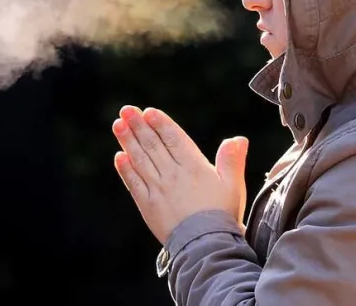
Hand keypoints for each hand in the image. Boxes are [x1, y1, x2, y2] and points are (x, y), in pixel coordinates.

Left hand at [112, 105, 248, 244]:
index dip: (161, 124)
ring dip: (128, 142)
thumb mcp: (232, 185)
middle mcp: (172, 175)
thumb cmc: (223, 214)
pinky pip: (134, 184)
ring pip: (140, 160)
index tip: (148, 111)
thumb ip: (232, 160)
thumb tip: (238, 138)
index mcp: (193, 167)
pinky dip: (126, 170)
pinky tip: (119, 157)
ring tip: (118, 125)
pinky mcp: (148, 205)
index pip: (173, 139)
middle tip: (126, 110)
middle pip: (153, 145)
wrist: (206, 245)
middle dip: (138, 126)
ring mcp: (158, 189)